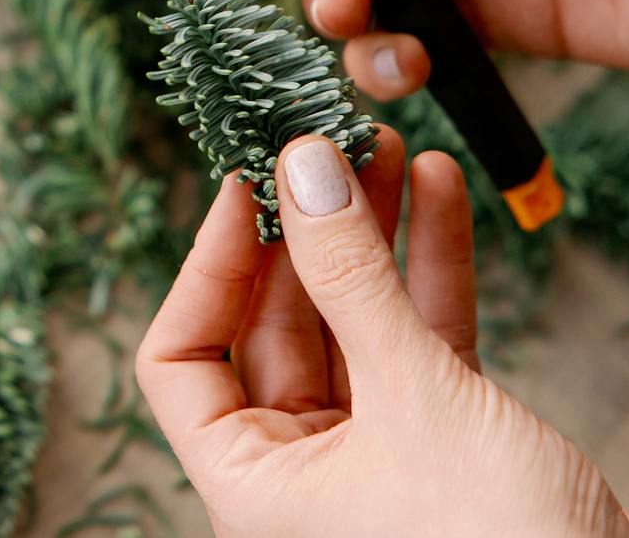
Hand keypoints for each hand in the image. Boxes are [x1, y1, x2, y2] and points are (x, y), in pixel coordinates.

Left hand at [138, 129, 628, 536]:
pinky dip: (429, 269)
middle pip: (273, 326)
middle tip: (328, 141)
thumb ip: (355, 280)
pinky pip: (419, 339)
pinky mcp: (446, 442)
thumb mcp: (414, 400)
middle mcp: (301, 474)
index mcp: (251, 487)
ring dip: (370, 235)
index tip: (246, 181)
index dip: (207, 264)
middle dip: (306, 230)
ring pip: (352, 322)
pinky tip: (438, 192)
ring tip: (388, 146)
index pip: (181, 359)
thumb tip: (303, 167)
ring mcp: (373, 456)